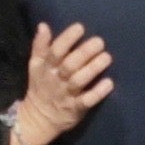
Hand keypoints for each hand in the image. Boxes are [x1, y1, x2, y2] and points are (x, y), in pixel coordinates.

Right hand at [2, 21, 111, 144]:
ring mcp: (65, 95)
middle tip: (100, 41)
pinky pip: (86, 101)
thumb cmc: (41, 86)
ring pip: (78, 81)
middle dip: (84, 52)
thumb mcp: (35, 66)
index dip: (67, 39)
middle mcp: (56, 80)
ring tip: (107, 57)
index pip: (55, 51)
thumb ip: (40, 46)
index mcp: (45, 67)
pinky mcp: (75, 109)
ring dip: (93, 68)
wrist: (37, 119)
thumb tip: (43, 25)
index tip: (80, 28)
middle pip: (69, 65)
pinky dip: (98, 92)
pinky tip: (109, 83)